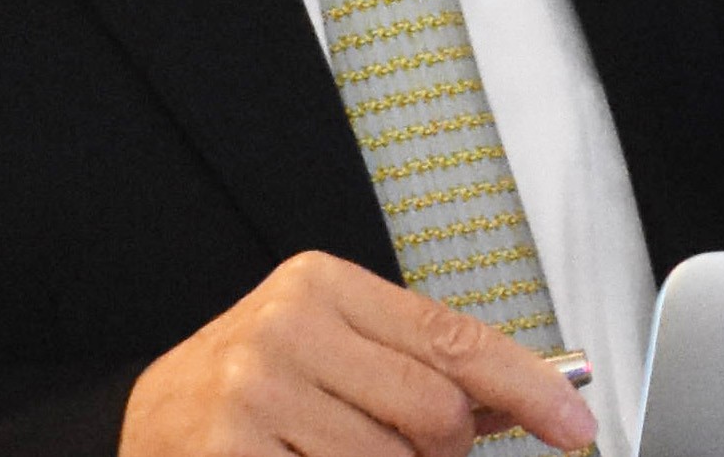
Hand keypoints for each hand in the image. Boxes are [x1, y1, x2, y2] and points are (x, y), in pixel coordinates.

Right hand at [117, 250, 597, 456]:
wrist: (148, 427)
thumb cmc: (255, 390)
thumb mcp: (333, 350)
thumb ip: (424, 367)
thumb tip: (537, 393)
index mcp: (319, 284)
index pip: (449, 337)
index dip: (525, 386)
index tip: (575, 427)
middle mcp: (286, 326)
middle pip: (435, 417)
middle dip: (435, 454)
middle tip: (390, 449)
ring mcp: (254, 393)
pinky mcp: (232, 456)